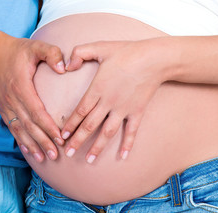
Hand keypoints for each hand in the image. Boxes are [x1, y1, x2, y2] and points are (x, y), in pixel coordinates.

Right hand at [0, 31, 65, 161]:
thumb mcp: (36, 46)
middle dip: (42, 141)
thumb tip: (65, 68)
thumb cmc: (18, 51)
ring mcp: (6, 106)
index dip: (48, 126)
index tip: (60, 138)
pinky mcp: (3, 109)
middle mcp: (12, 100)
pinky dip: (20, 141)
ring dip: (31, 145)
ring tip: (43, 159)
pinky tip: (28, 152)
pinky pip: (12, 128)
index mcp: (21, 87)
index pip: (37, 112)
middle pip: (29, 126)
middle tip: (55, 155)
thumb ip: (52, 54)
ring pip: (20, 130)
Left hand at [62, 39, 170, 162]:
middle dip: (78, 141)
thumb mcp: (99, 47)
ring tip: (89, 160)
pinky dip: (127, 144)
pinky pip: (131, 132)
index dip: (70, 125)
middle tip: (68, 153)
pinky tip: (122, 157)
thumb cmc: (127, 52)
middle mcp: (108, 102)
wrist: (155, 59)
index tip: (62, 136)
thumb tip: (66, 65)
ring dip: (97, 147)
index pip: (80, 111)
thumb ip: (79, 53)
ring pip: (107, 132)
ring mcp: (123, 109)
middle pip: (90, 126)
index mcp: (98, 89)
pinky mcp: (137, 112)